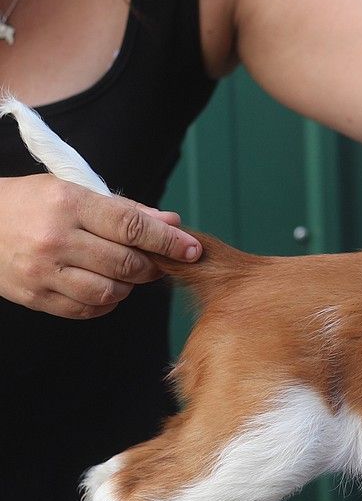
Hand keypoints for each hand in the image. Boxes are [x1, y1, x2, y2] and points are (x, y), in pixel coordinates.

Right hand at [0, 174, 201, 318]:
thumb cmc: (30, 204)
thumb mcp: (73, 191)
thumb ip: (125, 210)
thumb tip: (171, 222)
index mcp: (68, 204)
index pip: (132, 226)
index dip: (168, 240)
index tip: (192, 249)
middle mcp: (55, 239)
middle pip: (126, 263)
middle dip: (151, 266)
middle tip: (155, 262)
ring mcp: (43, 271)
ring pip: (111, 291)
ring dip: (129, 285)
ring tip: (123, 271)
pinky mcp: (35, 297)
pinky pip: (89, 309)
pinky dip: (106, 302)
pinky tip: (102, 285)